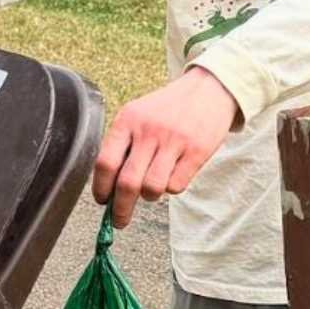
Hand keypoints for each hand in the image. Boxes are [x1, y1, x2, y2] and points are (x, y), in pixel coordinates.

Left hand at [94, 68, 239, 226]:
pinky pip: (177, 186)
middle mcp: (149, 130)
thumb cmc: (169, 108)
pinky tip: (174, 175)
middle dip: (120, 208)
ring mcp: (174, 141)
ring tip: (152, 189)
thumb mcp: (140, 114)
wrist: (209, 89)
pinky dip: (172, 188)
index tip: (102, 201)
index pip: (105, 162)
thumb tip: (109, 185)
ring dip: (149, 197)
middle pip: (127, 182)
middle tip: (120, 219)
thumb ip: (124, 143)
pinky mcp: (197, 151)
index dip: (100, 188)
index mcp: (128, 120)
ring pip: (152, 188)